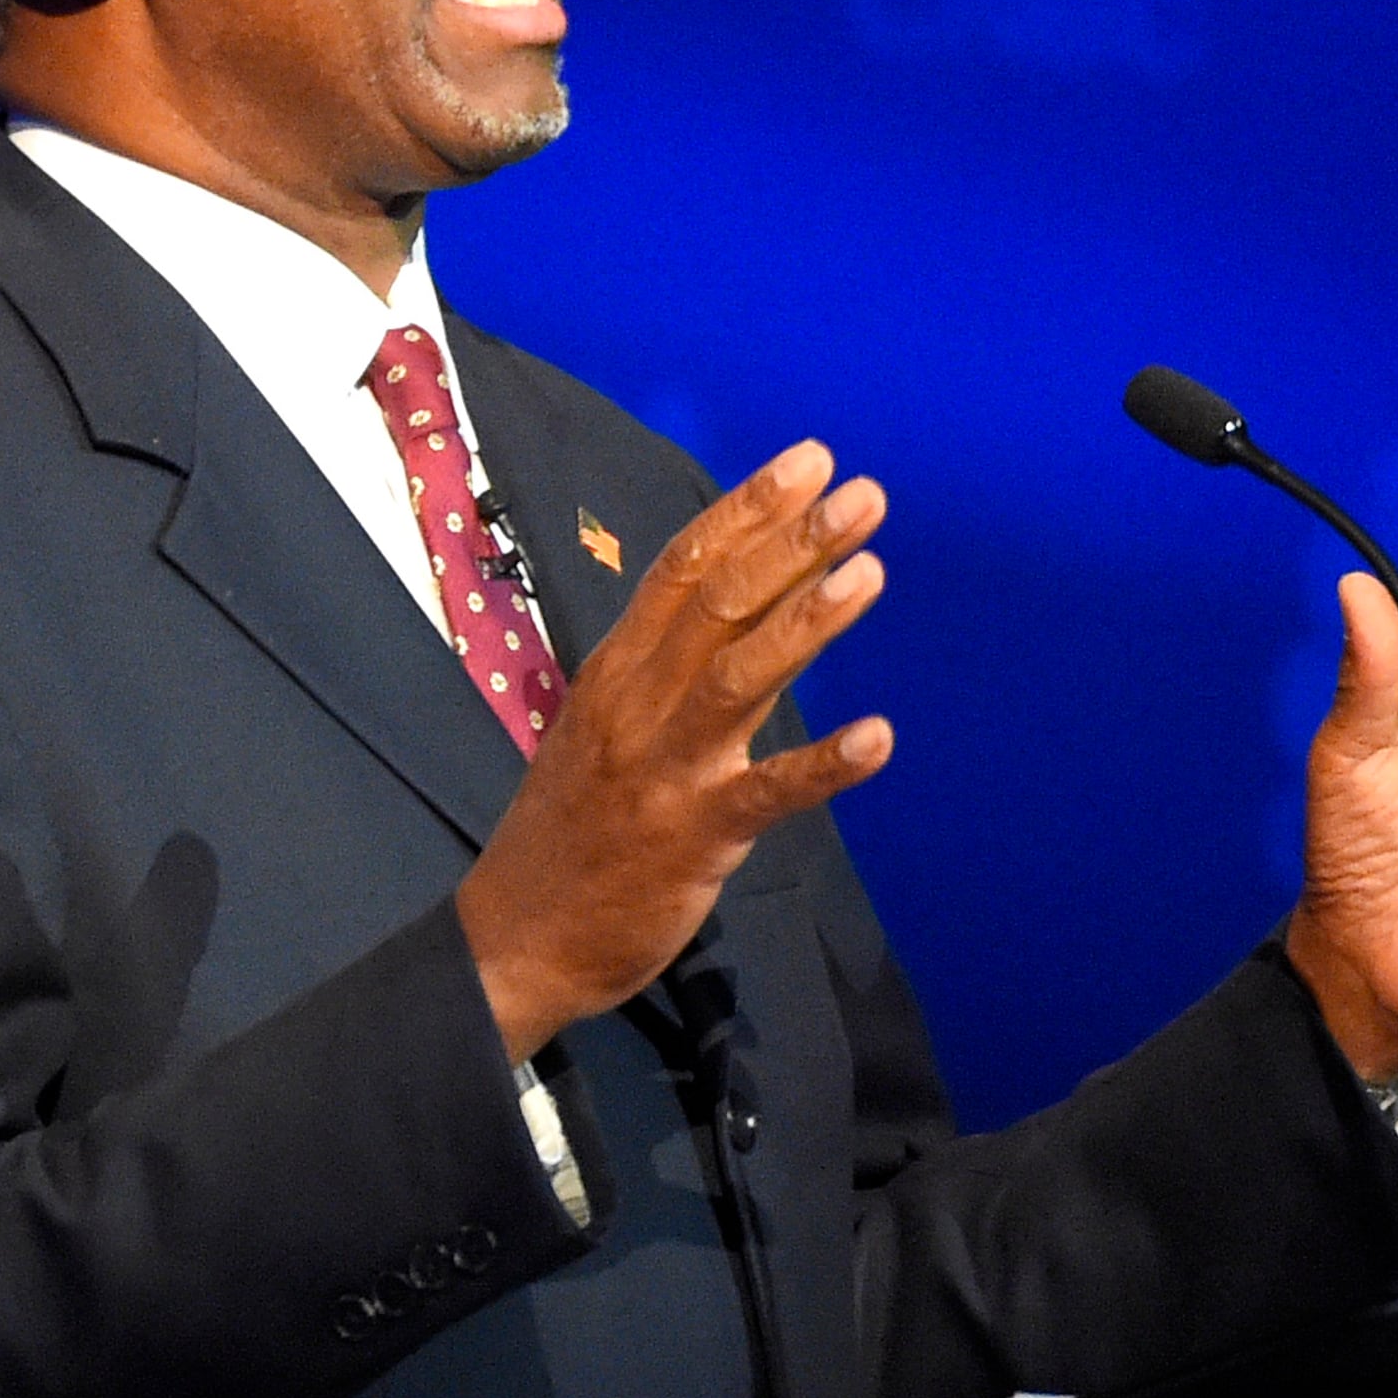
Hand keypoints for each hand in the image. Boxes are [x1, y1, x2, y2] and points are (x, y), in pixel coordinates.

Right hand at [457, 441, 894, 1060]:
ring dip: (809, 621)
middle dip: (793, 543)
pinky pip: (767, 792)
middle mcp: (637, 704)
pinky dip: (825, 765)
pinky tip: (879, 737)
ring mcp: (666, 768)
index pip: (682, 568)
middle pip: (719, 604)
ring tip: (870, 571)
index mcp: (615, 671)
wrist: (517, 937)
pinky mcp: (695, 836)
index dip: (747, 510)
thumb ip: (659, 670)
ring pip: (740, 675)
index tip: (807, 461)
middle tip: (863, 493)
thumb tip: (733, 606)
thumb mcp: (601, 728)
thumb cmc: (571, 830)